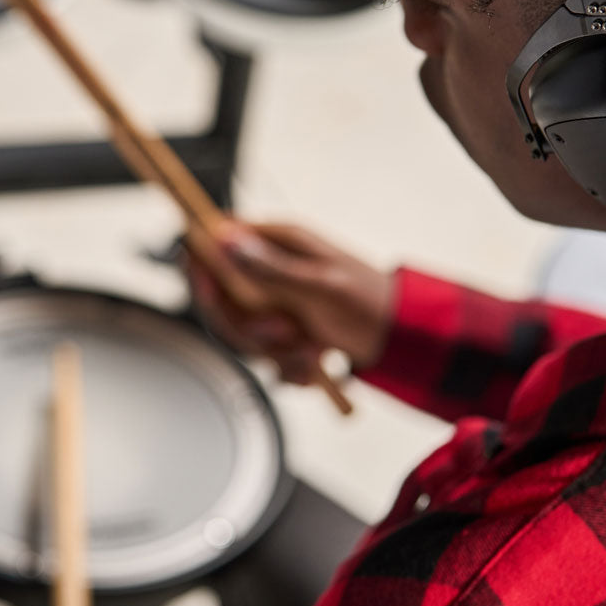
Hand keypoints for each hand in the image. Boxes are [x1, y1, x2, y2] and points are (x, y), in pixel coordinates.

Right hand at [187, 222, 394, 382]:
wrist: (401, 339)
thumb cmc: (369, 301)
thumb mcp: (322, 284)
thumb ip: (273, 267)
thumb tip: (227, 239)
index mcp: (281, 242)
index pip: (220, 241)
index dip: (204, 265)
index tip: (208, 290)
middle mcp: (273, 270)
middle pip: (224, 298)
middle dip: (250, 326)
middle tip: (285, 330)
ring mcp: (277, 303)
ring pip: (243, 333)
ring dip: (276, 351)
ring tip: (312, 348)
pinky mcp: (284, 333)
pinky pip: (265, 356)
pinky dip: (290, 366)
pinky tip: (316, 361)